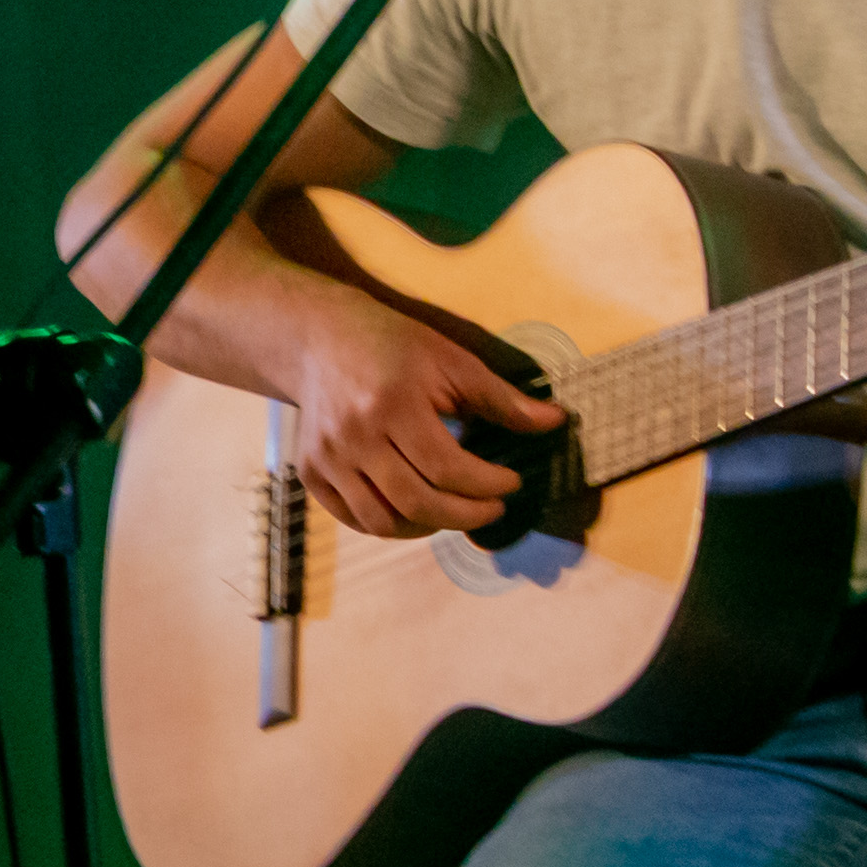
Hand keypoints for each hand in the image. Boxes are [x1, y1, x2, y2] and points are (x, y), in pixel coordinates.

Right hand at [290, 307, 567, 538]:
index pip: (448, 469)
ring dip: (428, 528)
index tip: (512, 481)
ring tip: (455, 513)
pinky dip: (388, 525)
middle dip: (466, 515)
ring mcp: (326, 458)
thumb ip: (501, 398)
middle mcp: (354, 436)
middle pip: (416, 503)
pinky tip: (414, 512)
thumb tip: (556, 422)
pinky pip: (353, 518)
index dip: (488, 484)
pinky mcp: (310, 471)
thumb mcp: (450, 360)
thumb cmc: (391, 345)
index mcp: (392, 405)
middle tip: (493, 509)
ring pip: (382, 521)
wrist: (316, 338)